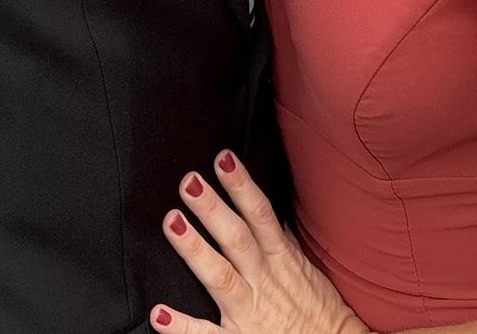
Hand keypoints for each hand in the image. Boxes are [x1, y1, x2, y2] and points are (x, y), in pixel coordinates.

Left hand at [151, 150, 370, 333]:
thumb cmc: (317, 307)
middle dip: (212, 208)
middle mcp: (263, 280)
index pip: (260, 214)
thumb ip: (279, 238)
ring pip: (219, 276)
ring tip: (171, 222)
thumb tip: (262, 208)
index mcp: (280, 258)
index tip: (223, 159)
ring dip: (194, 249)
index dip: (241, 185)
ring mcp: (248, 311)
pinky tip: (159, 313)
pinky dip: (183, 327)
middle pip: (236, 238)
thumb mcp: (303, 264)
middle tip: (188, 181)